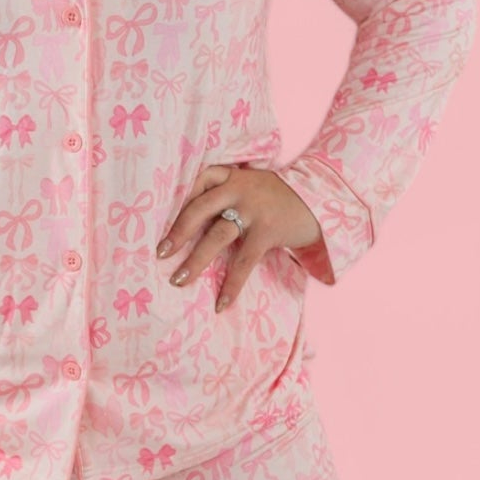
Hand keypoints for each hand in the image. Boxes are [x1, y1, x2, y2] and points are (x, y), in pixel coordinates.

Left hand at [156, 163, 323, 312]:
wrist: (320, 200)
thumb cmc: (278, 198)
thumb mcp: (252, 185)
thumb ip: (227, 194)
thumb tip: (192, 225)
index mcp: (233, 176)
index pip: (199, 180)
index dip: (179, 199)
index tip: (159, 220)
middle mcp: (239, 188)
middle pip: (199, 209)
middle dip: (177, 233)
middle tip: (160, 254)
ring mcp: (253, 209)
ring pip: (217, 236)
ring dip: (195, 261)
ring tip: (178, 280)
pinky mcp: (267, 230)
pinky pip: (244, 261)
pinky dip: (231, 284)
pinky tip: (221, 302)